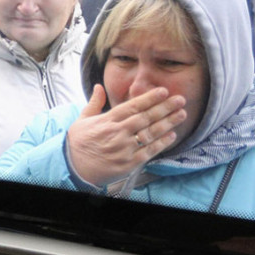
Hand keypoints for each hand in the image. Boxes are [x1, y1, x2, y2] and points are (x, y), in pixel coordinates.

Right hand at [66, 85, 186, 187]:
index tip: (163, 91)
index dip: (149, 98)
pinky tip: (172, 135)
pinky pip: (149, 151)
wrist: (73, 169)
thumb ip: (94, 103)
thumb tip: (99, 86)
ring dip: (168, 123)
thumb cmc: (78, 144)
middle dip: (165, 108)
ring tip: (181, 115)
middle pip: (145, 117)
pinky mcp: (128, 164)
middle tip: (180, 100)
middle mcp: (117, 133)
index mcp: (107, 120)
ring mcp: (124, 149)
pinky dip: (161, 143)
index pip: (132, 106)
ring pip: (150, 133)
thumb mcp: (81, 120)